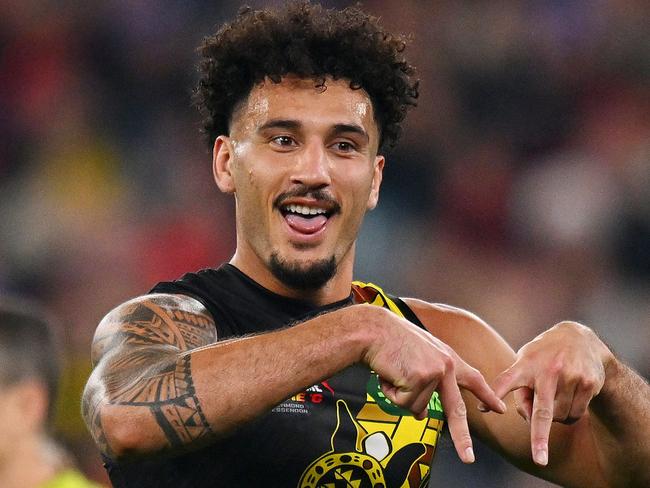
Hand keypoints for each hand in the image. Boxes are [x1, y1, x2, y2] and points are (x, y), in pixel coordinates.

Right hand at [361, 306, 506, 463]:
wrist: (375, 329)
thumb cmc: (390, 341)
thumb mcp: (416, 359)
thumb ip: (425, 383)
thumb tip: (420, 415)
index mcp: (447, 358)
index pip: (473, 379)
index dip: (487, 395)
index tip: (500, 409)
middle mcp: (447, 365)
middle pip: (456, 410)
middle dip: (462, 437)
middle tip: (468, 458)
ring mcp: (436, 372)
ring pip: (417, 407)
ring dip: (400, 395)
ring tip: (393, 373)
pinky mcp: (421, 378)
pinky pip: (404, 403)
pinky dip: (392, 393)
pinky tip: (390, 374)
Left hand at [490, 321, 613, 465]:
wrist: (580, 337)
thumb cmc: (542, 356)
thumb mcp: (525, 362)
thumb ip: (520, 389)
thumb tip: (528, 420)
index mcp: (525, 363)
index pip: (505, 380)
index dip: (494, 395)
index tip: (483, 410)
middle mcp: (548, 370)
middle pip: (542, 411)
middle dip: (539, 437)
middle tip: (539, 460)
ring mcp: (570, 376)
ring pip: (559, 417)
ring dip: (554, 417)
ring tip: (554, 396)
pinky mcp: (588, 383)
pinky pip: (575, 414)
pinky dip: (570, 414)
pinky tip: (569, 396)